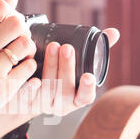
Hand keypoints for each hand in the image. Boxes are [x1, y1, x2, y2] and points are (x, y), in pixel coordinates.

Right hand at [0, 0, 36, 120]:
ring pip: (26, 45)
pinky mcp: (2, 88)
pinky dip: (28, 66)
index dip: (11, 12)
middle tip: (18, 39)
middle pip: (17, 24)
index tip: (10, 23)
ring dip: (28, 48)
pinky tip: (19, 70)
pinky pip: (29, 67)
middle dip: (22, 30)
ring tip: (21, 55)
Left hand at [5, 28, 119, 116]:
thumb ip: (95, 51)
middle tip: (66, 47)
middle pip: (65, 90)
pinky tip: (32, 75)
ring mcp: (43, 106)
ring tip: (52, 46)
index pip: (85, 97)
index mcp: (76, 98)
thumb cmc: (59, 74)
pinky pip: (27, 97)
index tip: (88, 76)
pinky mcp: (26, 104)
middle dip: (67, 68)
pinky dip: (30, 87)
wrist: (27, 92)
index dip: (87, 88)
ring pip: (48, 90)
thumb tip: (113, 32)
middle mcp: (61, 105)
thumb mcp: (77, 65)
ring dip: (51, 67)